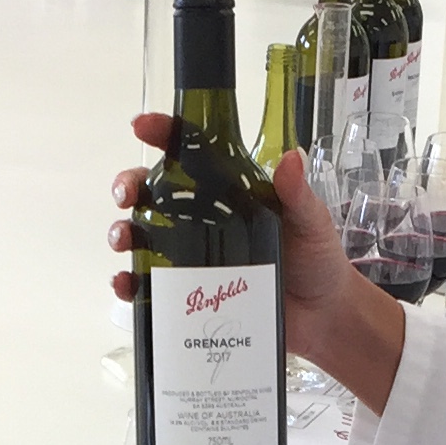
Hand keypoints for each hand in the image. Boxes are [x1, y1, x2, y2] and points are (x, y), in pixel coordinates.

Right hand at [106, 113, 406, 411]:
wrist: (322, 318)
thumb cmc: (316, 261)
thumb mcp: (310, 221)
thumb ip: (297, 194)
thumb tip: (291, 158)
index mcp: (228, 191)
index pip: (190, 152)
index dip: (163, 134)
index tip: (142, 126)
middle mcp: (202, 219)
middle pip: (152, 192)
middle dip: (129, 186)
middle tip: (126, 194)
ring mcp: (193, 256)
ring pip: (142, 236)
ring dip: (123, 233)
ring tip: (123, 241)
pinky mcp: (190, 294)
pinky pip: (150, 287)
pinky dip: (130, 285)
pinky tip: (126, 285)